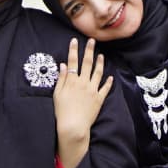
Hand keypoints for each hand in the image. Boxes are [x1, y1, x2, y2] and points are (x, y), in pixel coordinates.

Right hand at [54, 37, 112, 167]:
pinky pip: (105, 88)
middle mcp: (83, 83)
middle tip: (92, 41)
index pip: (73, 61)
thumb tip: (63, 65)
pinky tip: (110, 77)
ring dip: (100, 63)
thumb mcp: (57, 94)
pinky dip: (108, 82)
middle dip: (89, 50)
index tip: (75, 41)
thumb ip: (61, 79)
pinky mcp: (99, 99)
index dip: (73, 50)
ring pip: (98, 73)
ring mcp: (93, 90)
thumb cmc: (62, 112)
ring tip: (101, 55)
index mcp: (72, 81)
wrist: (73, 126)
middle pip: (87, 63)